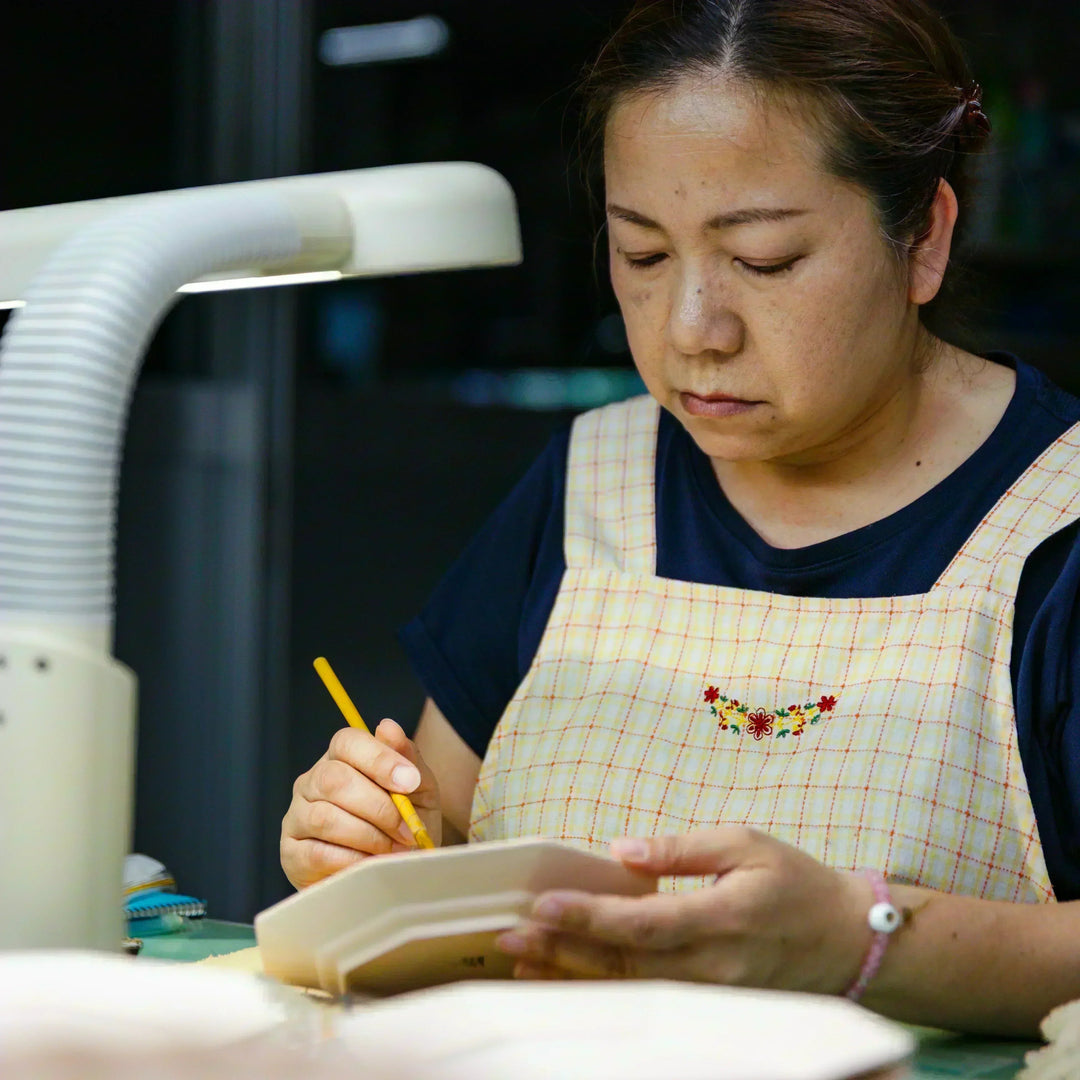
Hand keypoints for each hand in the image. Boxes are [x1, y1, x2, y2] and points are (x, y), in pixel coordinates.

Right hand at [280, 718, 441, 889]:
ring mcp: (296, 816)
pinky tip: (371, 863)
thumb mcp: (418, 791)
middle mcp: (311, 782)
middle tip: (406, 830)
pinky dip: (353, 860)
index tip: (410, 782)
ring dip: (368, 836)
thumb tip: (388, 727)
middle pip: (334, 779)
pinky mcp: (291, 853)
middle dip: (379, 807)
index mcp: (341, 758)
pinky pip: (318, 853)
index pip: (347, 742)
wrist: (393, 872)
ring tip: (393, 849)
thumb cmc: (403, 827)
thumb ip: (408, 758)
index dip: (380, 759)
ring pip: (325, 817)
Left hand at [495, 826, 872, 994]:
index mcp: (726, 918)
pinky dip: (604, 992)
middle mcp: (716, 969)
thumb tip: (620, 851)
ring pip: (632, 992)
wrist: (848, 940)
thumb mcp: (745, 843)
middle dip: (565, 951)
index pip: (646, 923)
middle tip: (512, 936)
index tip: (544, 903)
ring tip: (523, 962)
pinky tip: (569, 980)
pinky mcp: (711, 1009)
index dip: (592, 916)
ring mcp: (714, 998)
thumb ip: (681, 848)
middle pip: (627, 966)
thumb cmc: (795, 881)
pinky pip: (649, 1002)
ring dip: (574, 977)